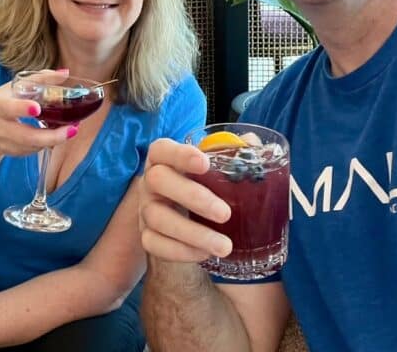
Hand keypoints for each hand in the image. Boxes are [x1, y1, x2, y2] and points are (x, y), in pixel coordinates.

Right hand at [0, 71, 76, 157]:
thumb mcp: (13, 87)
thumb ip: (39, 79)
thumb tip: (65, 73)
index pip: (7, 108)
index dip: (21, 109)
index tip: (37, 109)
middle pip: (26, 136)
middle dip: (51, 136)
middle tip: (73, 128)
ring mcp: (5, 144)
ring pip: (32, 146)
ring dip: (54, 139)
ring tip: (72, 129)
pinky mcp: (13, 154)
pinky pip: (34, 150)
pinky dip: (47, 143)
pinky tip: (58, 135)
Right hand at [138, 138, 232, 262]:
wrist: (192, 224)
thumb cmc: (208, 188)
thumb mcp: (220, 171)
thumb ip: (235, 154)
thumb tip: (250, 142)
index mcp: (166, 159)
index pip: (163, 149)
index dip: (180, 154)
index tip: (205, 163)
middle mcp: (151, 182)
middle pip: (157, 180)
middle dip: (192, 196)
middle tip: (225, 213)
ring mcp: (146, 210)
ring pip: (157, 217)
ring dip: (192, 233)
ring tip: (224, 246)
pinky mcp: (147, 237)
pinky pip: (154, 244)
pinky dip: (181, 251)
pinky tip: (205, 254)